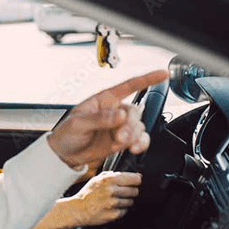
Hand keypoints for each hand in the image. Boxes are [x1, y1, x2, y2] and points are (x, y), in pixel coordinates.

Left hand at [47, 70, 168, 167]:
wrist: (65, 154)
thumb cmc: (67, 133)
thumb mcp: (78, 123)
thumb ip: (99, 119)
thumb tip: (120, 115)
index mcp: (104, 100)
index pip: (128, 86)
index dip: (146, 79)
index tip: (163, 74)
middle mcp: (115, 111)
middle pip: (135, 112)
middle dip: (130, 126)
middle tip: (119, 137)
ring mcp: (120, 126)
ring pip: (139, 126)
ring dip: (133, 136)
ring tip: (119, 144)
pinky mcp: (123, 140)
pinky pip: (141, 139)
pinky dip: (141, 144)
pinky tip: (133, 149)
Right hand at [70, 171, 141, 225]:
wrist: (77, 209)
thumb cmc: (87, 194)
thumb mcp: (96, 179)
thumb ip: (112, 175)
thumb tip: (133, 174)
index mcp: (108, 179)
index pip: (134, 178)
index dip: (136, 180)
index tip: (135, 182)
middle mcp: (111, 190)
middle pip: (135, 191)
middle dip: (130, 191)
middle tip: (121, 193)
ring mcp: (113, 203)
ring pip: (130, 201)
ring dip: (125, 201)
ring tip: (114, 201)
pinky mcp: (113, 214)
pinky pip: (124, 211)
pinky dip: (120, 210)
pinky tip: (111, 208)